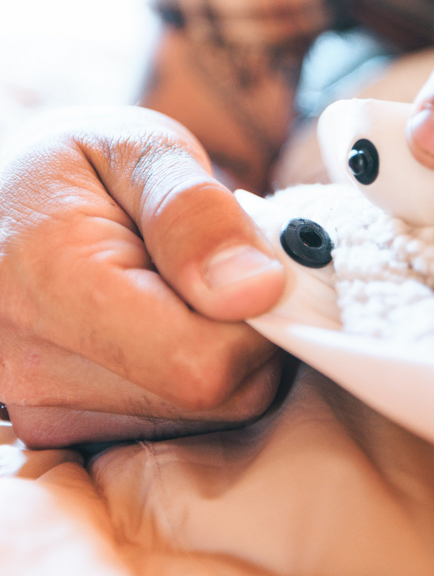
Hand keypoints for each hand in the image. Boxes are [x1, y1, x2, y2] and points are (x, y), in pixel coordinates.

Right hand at [0, 106, 285, 447]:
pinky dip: (196, 371)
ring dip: (225, 351)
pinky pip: (177, 419)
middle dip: (248, 332)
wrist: (16, 202)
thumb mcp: (143, 152)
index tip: (266, 267)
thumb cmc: (83, 167)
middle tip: (229, 270)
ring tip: (188, 288)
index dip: (259, 319)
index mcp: (49, 282)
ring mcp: (47, 407)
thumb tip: (256, 290)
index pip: (200, 362)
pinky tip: (169, 321)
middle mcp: (32, 365)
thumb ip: (196, 215)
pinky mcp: (66, 423)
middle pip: (212, 395)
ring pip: (205, 413)